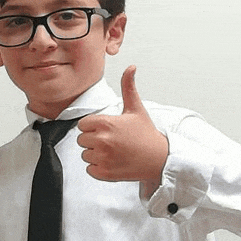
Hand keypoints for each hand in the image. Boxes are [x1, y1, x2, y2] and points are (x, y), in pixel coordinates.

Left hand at [77, 66, 167, 196]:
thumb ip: (128, 86)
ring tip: (113, 152)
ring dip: (95, 154)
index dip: (93, 126)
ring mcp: (103, 158)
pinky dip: (98, 168)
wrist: (158, 159)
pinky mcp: (104, 173)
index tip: (106, 129)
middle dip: (93, 140)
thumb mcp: (136, 108)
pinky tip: (112, 162)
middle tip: (112, 141)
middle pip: (82, 140)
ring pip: (85, 155)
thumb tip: (130, 67)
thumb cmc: (146, 134)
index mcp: (106, 123)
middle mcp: (102, 140)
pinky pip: (89, 169)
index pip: (83, 124)